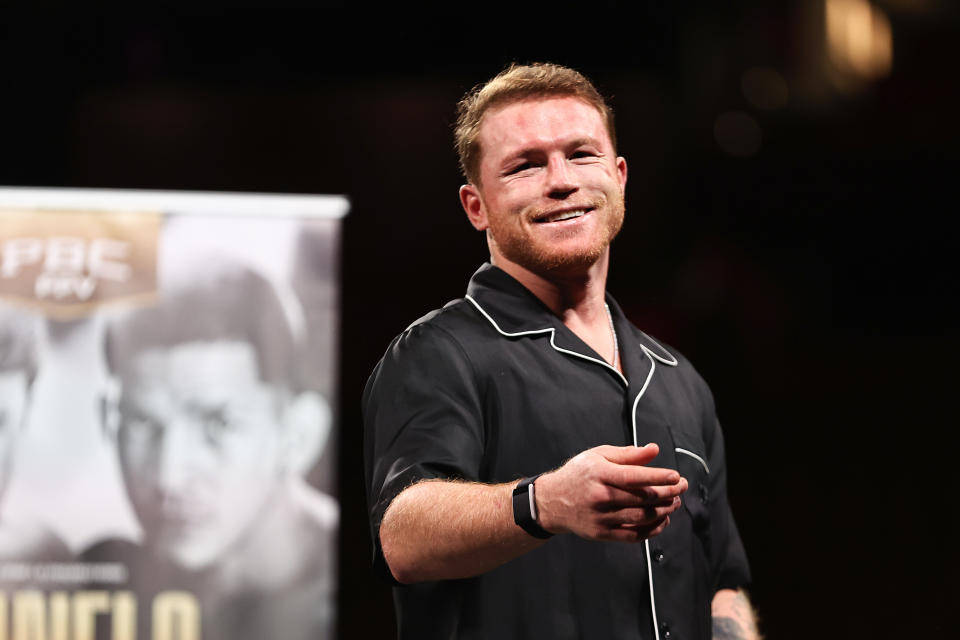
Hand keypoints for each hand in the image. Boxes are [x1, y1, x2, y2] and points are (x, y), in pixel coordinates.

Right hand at [535, 443, 686, 541]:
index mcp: (599, 474)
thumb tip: (654, 450)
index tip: (676, 477)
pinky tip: (662, 519)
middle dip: (668, 492)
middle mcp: (600, 497)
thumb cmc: (578, 475)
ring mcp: (601, 517)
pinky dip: (653, 529)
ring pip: (641, 517)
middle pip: (642, 498)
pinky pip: (634, 534)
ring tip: (674, 502)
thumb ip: (628, 454)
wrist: (552, 501)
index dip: (658, 477)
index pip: (634, 477)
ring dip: (664, 510)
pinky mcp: (602, 533)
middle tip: (681, 487)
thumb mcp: (598, 456)